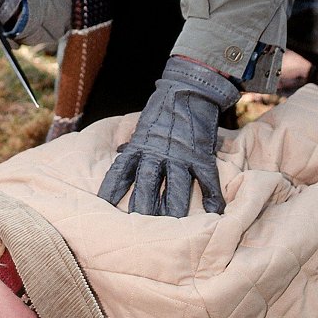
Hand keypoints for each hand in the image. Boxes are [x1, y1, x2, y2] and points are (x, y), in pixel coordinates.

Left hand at [97, 56, 239, 217]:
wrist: (188, 87)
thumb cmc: (163, 108)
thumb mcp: (142, 126)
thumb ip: (132, 142)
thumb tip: (119, 152)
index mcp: (139, 146)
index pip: (120, 171)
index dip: (111, 190)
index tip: (102, 208)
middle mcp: (157, 153)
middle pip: (147, 186)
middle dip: (142, 208)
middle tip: (136, 230)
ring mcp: (180, 154)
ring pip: (176, 187)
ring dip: (174, 210)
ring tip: (173, 230)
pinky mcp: (201, 153)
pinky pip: (207, 179)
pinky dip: (212, 196)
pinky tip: (215, 212)